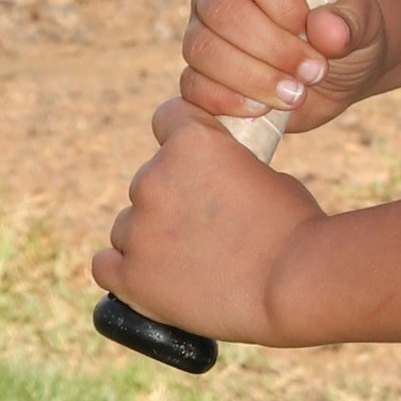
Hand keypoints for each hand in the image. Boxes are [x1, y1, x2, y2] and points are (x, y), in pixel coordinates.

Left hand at [93, 96, 324, 343]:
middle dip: (172, 199)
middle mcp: (153, 177)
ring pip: (128, 225)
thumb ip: (227, 169)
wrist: (294, 284)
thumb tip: (214, 184)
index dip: (183, 138)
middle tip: (208, 229)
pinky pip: (106, 264)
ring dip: (151, 237)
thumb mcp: (266, 173)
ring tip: (192, 262)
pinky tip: (150, 278)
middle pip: (148, 181)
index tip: (197, 159)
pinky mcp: (130, 276)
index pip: (168, 117)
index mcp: (191, 141)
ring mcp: (138, 228)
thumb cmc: (295, 228)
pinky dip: (125, 270)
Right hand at [179, 0, 389, 131]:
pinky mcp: (199, 74)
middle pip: (221, 9)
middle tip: (315, 70)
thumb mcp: (363, 22)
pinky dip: (229, 101)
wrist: (337, 75)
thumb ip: (351, 20)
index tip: (309, 27)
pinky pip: (193, 87)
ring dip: (254, 78)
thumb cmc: (345, 33)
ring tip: (298, 93)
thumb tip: (326, 31)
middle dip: (272, 47)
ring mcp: (203, 31)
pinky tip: (264, 109)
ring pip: (204, 49)